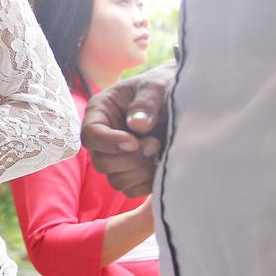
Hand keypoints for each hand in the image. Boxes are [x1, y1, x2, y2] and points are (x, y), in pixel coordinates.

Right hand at [82, 62, 174, 196]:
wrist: (185, 99)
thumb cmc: (165, 86)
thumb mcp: (157, 87)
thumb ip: (146, 103)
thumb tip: (136, 126)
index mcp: (100, 111)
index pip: (91, 134)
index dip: (110, 142)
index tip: (135, 142)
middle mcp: (103, 136)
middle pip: (101, 161)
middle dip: (130, 158)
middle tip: (154, 143)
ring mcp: (115, 155)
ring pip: (115, 179)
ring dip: (139, 171)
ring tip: (158, 152)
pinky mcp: (130, 170)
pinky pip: (130, 189)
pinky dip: (146, 183)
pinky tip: (160, 166)